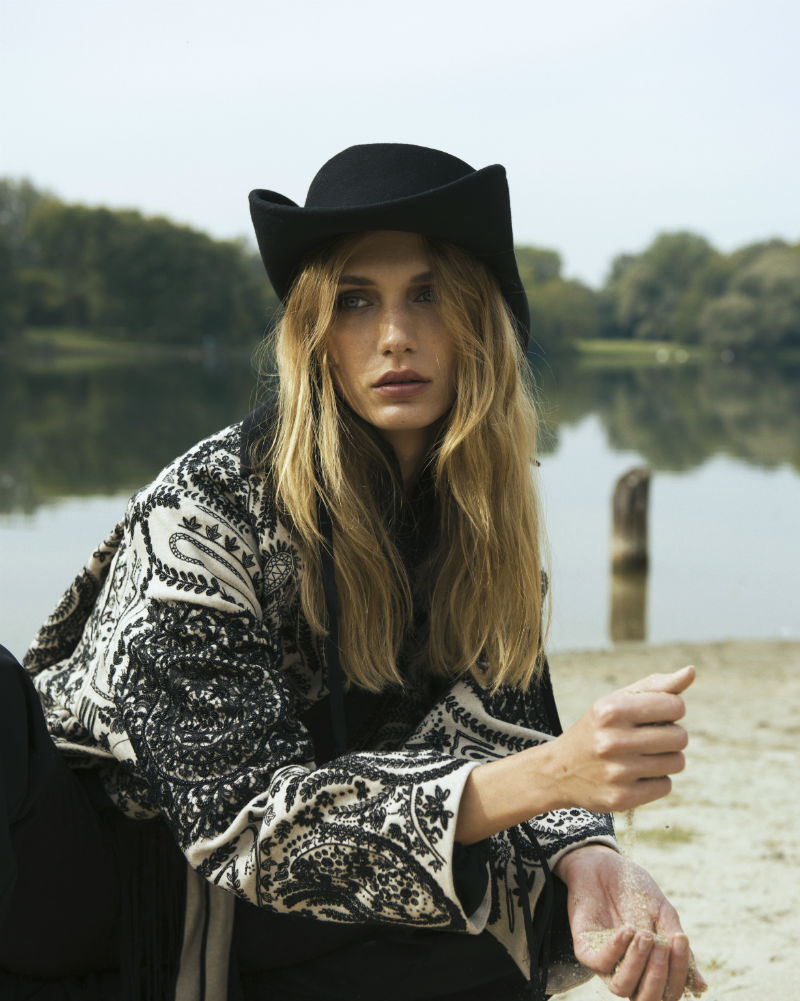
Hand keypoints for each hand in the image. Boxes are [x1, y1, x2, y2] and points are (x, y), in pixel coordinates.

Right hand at [546, 666, 694, 813]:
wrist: (559, 770)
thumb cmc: (598, 728)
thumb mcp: (617, 701)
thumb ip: (655, 686)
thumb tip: (691, 671)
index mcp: (611, 710)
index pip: (675, 706)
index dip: (671, 710)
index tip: (655, 715)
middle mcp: (612, 740)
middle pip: (680, 737)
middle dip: (671, 736)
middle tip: (649, 738)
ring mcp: (616, 772)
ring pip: (677, 762)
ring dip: (666, 759)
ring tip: (642, 756)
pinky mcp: (621, 798)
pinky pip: (665, 786)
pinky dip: (656, 780)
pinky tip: (635, 775)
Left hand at [554, 845, 706, 999]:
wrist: (603, 864)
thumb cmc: (635, 890)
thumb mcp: (663, 915)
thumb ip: (677, 947)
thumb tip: (700, 986)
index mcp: (650, 967)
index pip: (668, 991)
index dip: (678, 974)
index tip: (681, 940)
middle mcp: (629, 971)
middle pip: (645, 999)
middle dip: (658, 977)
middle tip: (661, 946)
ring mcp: (607, 962)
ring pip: (622, 988)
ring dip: (637, 965)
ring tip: (643, 935)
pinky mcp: (585, 950)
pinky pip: (600, 963)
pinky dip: (616, 949)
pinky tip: (626, 929)